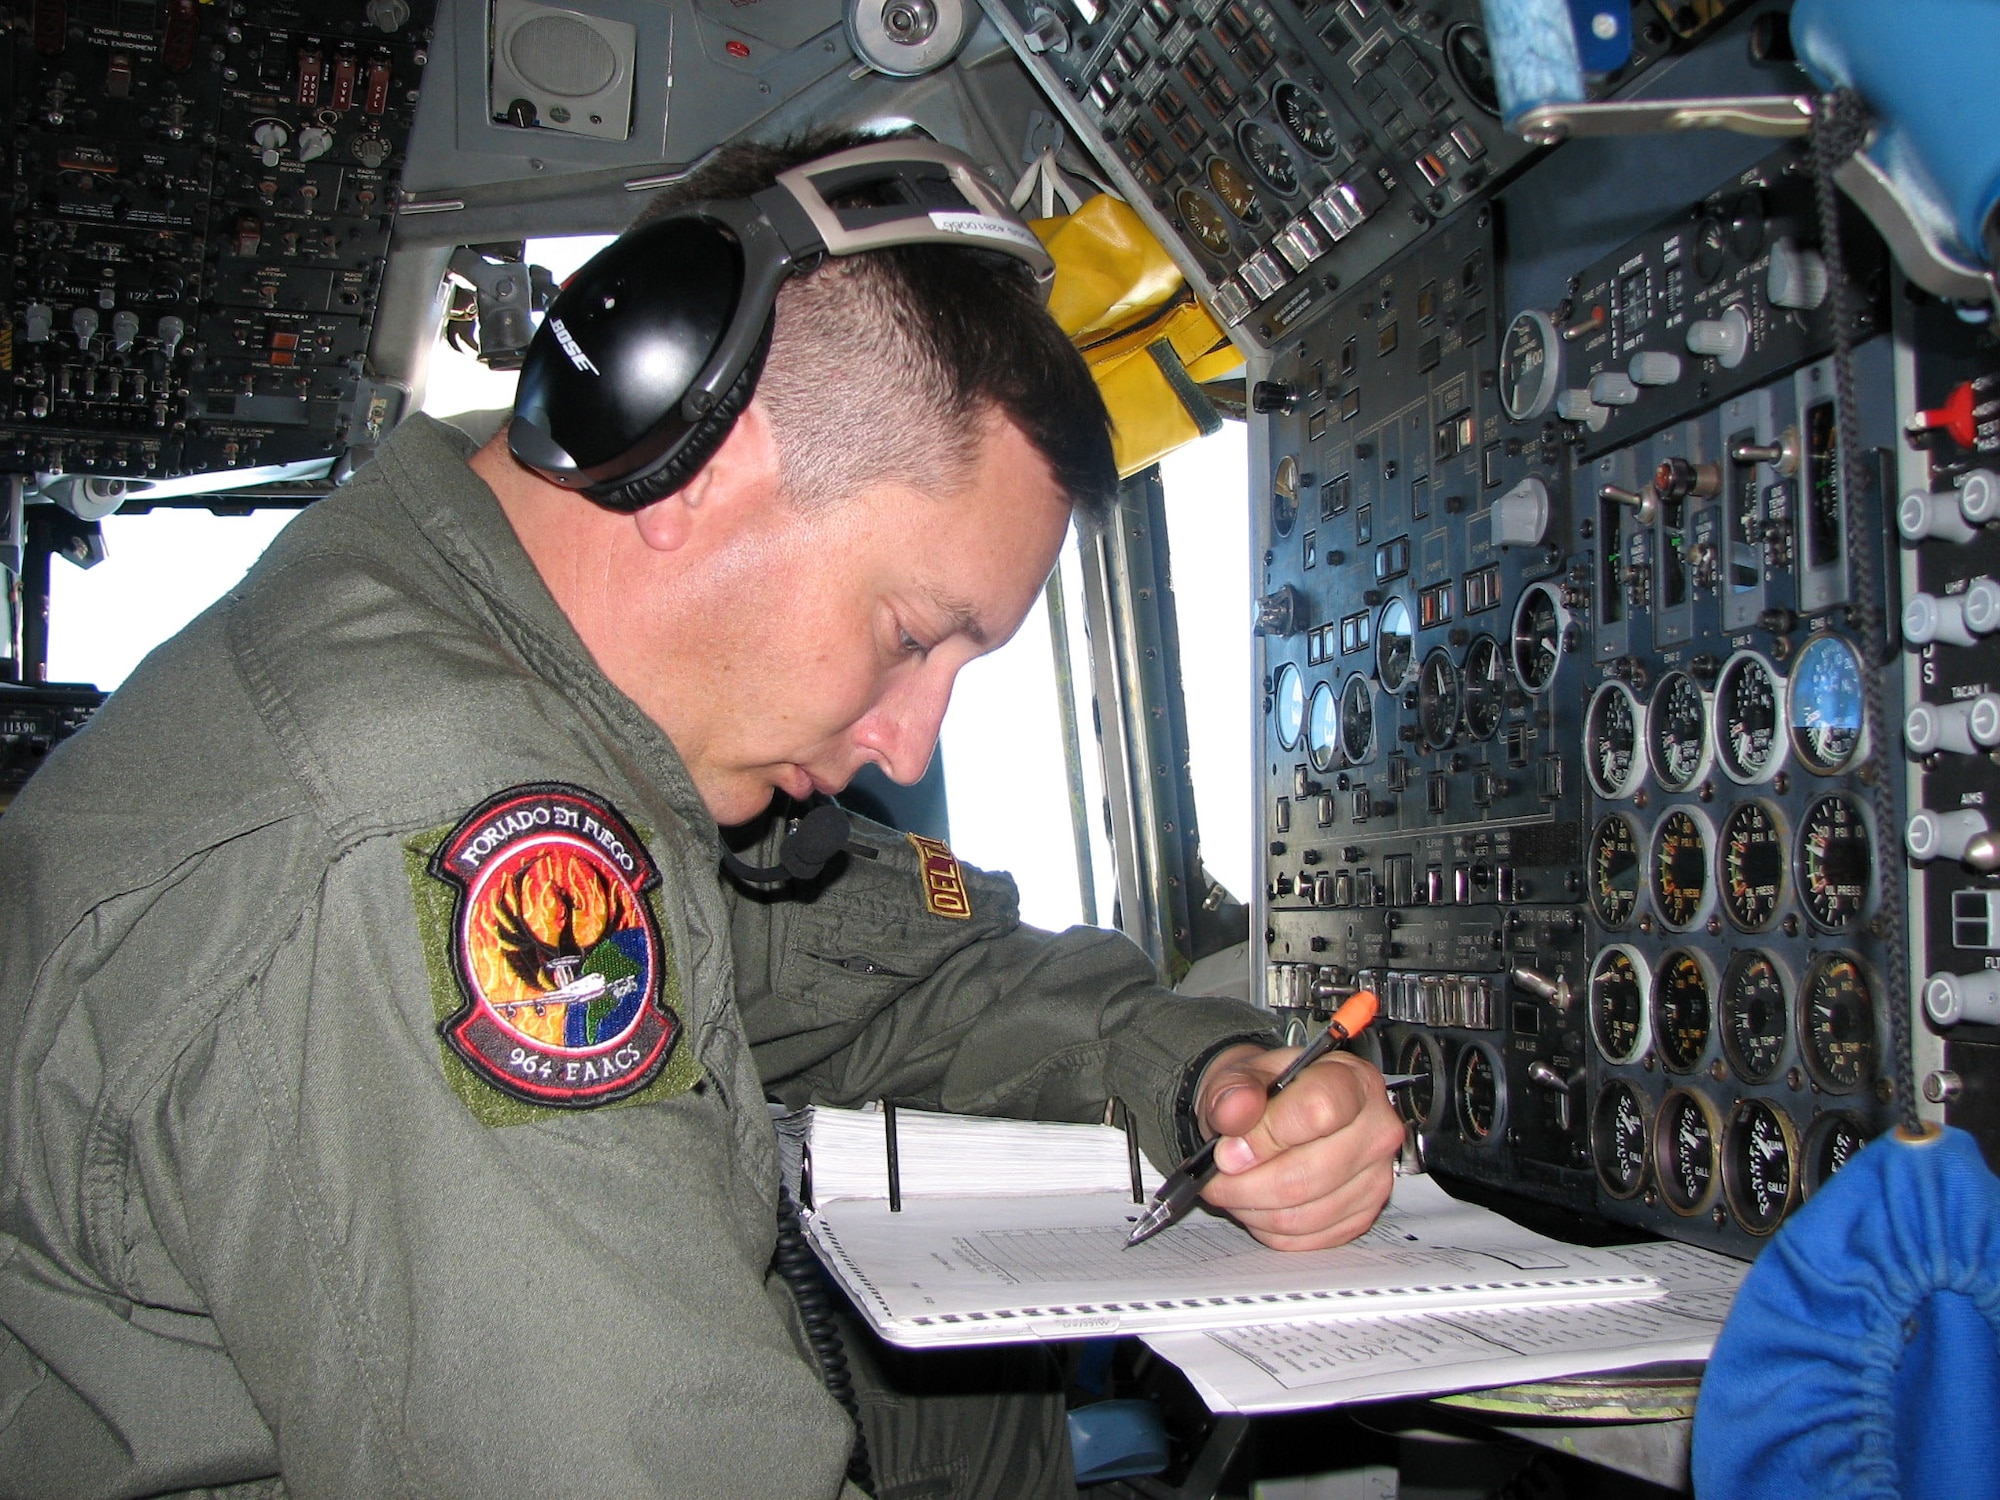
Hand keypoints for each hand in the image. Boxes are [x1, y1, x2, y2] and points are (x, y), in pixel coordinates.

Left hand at [1191, 1043, 1404, 1250]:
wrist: (1277, 1109)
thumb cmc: (1266, 1091)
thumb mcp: (1239, 1075)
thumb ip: (1232, 1090)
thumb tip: (1233, 1113)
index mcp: (1353, 1080)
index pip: (1319, 1112)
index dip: (1265, 1137)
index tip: (1227, 1149)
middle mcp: (1377, 1129)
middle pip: (1307, 1176)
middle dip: (1245, 1184)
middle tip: (1215, 1178)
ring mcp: (1375, 1177)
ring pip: (1303, 1214)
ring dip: (1252, 1210)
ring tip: (1231, 1189)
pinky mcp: (1363, 1214)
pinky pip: (1307, 1236)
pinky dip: (1269, 1227)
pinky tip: (1256, 1204)